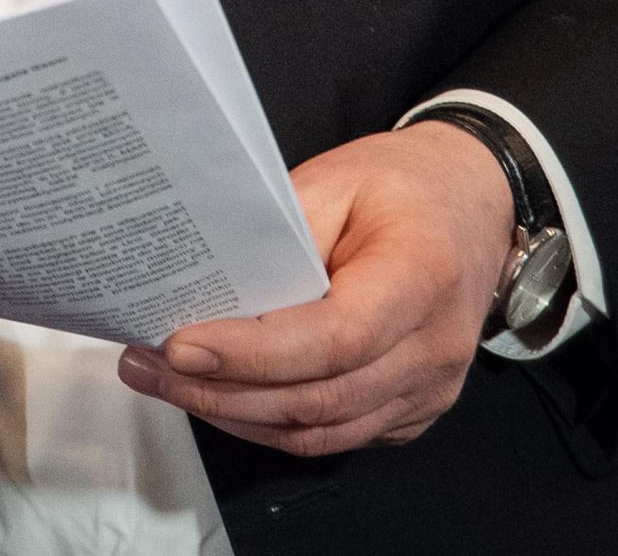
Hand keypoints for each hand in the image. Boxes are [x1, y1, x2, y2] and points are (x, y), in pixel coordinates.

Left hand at [116, 122, 516, 456]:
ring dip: (234, 414)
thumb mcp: (335, 180)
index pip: (335, 338)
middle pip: (320, 398)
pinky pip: (336, 437)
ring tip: (165, 382)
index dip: (253, 353)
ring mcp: (430, 389)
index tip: (181, 345)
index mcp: (422, 276)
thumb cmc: (401, 186)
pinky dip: (270, 424)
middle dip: (221, 391)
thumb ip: (276, 235)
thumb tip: (205, 284)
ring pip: (322, 433)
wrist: (470, 205)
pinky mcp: (412, 410)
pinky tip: (220, 397)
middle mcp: (435, 347)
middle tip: (148, 365)